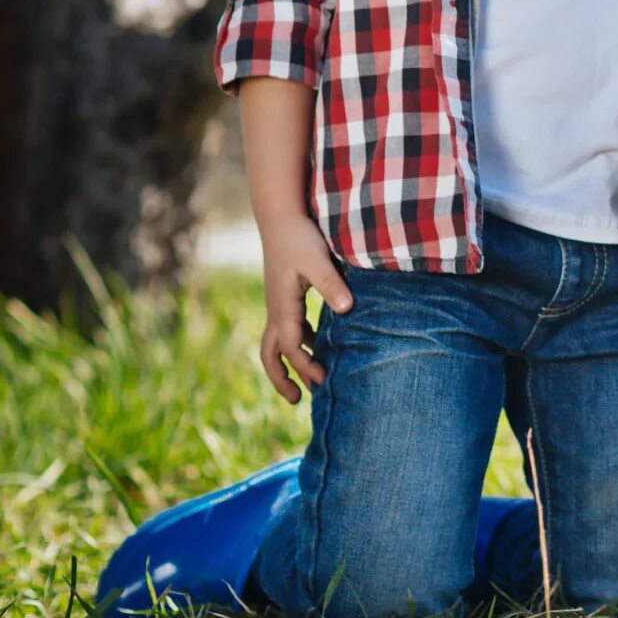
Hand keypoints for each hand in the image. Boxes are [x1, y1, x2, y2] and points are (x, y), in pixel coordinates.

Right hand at [255, 211, 352, 404]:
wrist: (281, 217)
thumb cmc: (300, 237)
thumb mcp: (318, 260)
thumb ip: (331, 284)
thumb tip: (347, 309)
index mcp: (282, 306)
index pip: (288, 346)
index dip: (303, 365)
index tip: (323, 379)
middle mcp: (275, 309)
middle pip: (270, 353)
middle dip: (281, 378)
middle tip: (298, 400)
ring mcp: (278, 304)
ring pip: (277, 343)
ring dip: (291, 363)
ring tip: (312, 381)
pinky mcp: (285, 296)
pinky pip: (289, 328)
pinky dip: (301, 342)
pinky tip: (320, 344)